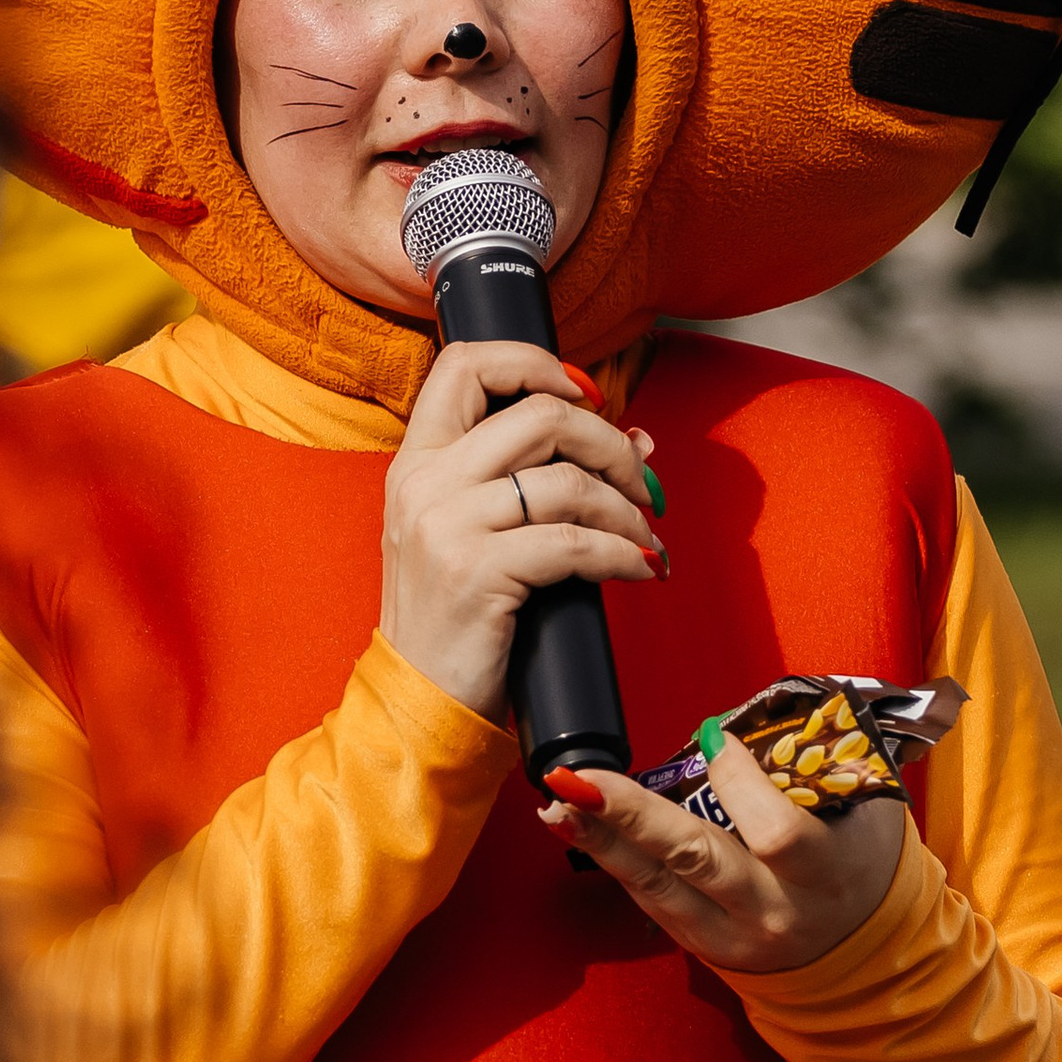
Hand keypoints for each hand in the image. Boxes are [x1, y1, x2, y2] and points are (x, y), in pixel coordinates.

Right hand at [380, 339, 662, 724]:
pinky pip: (575, 544)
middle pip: (541, 415)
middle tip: (643, 483)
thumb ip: (545, 478)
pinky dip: (623, 553)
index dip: (535, 364)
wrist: (420, 698)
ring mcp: (446, 526)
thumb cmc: (458, 616)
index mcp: (417, 460)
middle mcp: (425, 482)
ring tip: (645, 536)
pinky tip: (639, 568)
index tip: (588, 398)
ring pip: (568, 480)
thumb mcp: (482, 534)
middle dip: (612, 445)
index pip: (465, 364)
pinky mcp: (476, 573)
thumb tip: (640, 442)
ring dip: (627, 508)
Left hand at [538, 715, 904, 974]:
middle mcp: (774, 912)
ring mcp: (734, 938)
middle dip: (634, 815)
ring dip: (603, 841)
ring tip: (556, 803)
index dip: (740, 781)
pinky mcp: (704, 950)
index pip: (776, 831)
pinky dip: (615, 861)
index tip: (709, 736)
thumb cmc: (860, 865)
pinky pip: (651, 902)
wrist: (859, 956)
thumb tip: (764, 714)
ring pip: (657, 888)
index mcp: (823, 875)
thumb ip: (822, 768)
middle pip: (695, 860)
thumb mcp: (869, 816)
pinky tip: (580, 827)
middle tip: (581, 779)